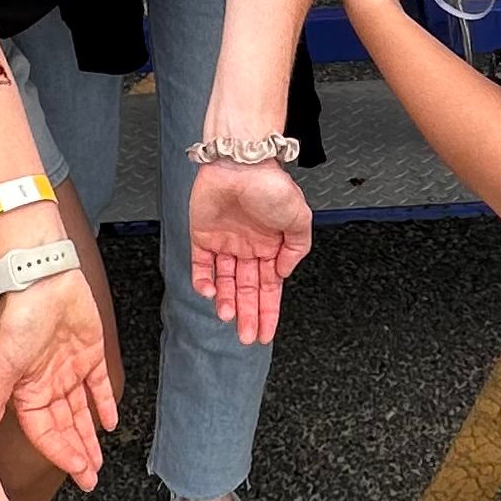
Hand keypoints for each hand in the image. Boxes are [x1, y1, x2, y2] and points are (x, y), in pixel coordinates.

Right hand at [0, 268, 116, 487]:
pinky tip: (110, 424)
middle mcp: (48, 384)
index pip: (44, 433)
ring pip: (81, 412)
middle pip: (64, 427)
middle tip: (89, 479)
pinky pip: (99, 386)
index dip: (60, 453)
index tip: (76, 471)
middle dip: (77, 454)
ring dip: (90, 437)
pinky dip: (104, 404)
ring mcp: (69, 370)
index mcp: (27, 392)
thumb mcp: (2, 369)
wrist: (45, 282)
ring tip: (98, 461)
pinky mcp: (90, 354)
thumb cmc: (19, 321)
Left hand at [189, 157, 313, 346]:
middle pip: (246, 290)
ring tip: (228, 318)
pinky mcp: (202, 235)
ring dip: (226, 301)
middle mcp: (247, 248)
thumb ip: (297, 249)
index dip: (268, 311)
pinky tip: (209, 293)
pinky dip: (203, 281)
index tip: (267, 333)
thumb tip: (284, 274)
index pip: (269, 288)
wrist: (240, 163)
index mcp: (271, 247)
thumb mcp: (300, 219)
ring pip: (224, 282)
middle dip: (248, 315)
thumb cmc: (270, 185)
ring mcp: (224, 243)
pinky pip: (201, 264)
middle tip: (248, 337)